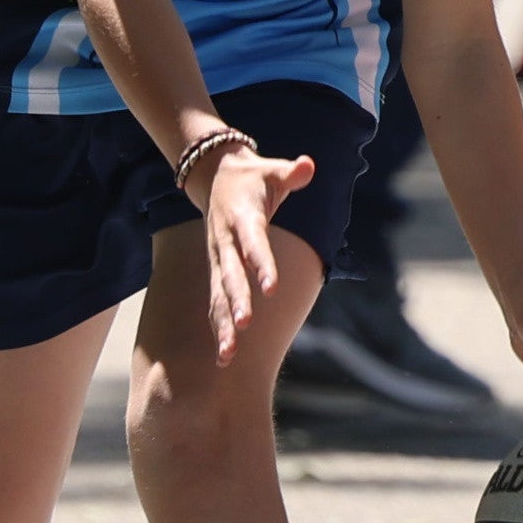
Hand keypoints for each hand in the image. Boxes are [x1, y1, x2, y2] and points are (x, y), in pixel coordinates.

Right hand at [179, 130, 320, 346]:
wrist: (213, 176)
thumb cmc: (254, 177)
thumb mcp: (273, 169)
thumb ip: (292, 173)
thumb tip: (309, 166)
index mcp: (242, 217)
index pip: (254, 243)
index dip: (262, 264)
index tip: (272, 289)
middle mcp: (226, 241)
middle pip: (231, 274)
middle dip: (237, 300)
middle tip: (245, 325)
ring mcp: (218, 258)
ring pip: (218, 295)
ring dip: (223, 324)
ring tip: (228, 354)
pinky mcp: (217, 270)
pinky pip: (215, 302)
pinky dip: (219, 327)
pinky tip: (225, 356)